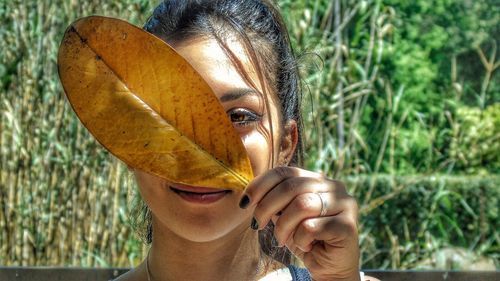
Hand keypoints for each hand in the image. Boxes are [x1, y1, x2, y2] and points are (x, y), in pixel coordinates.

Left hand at [240, 167, 359, 280]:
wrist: (330, 269)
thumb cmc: (306, 239)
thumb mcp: (284, 216)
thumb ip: (274, 200)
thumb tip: (251, 194)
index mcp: (318, 179)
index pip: (285, 172)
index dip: (261, 185)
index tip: (245, 202)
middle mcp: (334, 186)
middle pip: (291, 186)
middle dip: (266, 207)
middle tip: (257, 225)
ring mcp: (344, 204)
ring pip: (302, 205)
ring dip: (283, 226)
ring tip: (281, 240)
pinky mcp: (348, 225)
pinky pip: (312, 227)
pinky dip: (301, 239)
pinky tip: (306, 246)